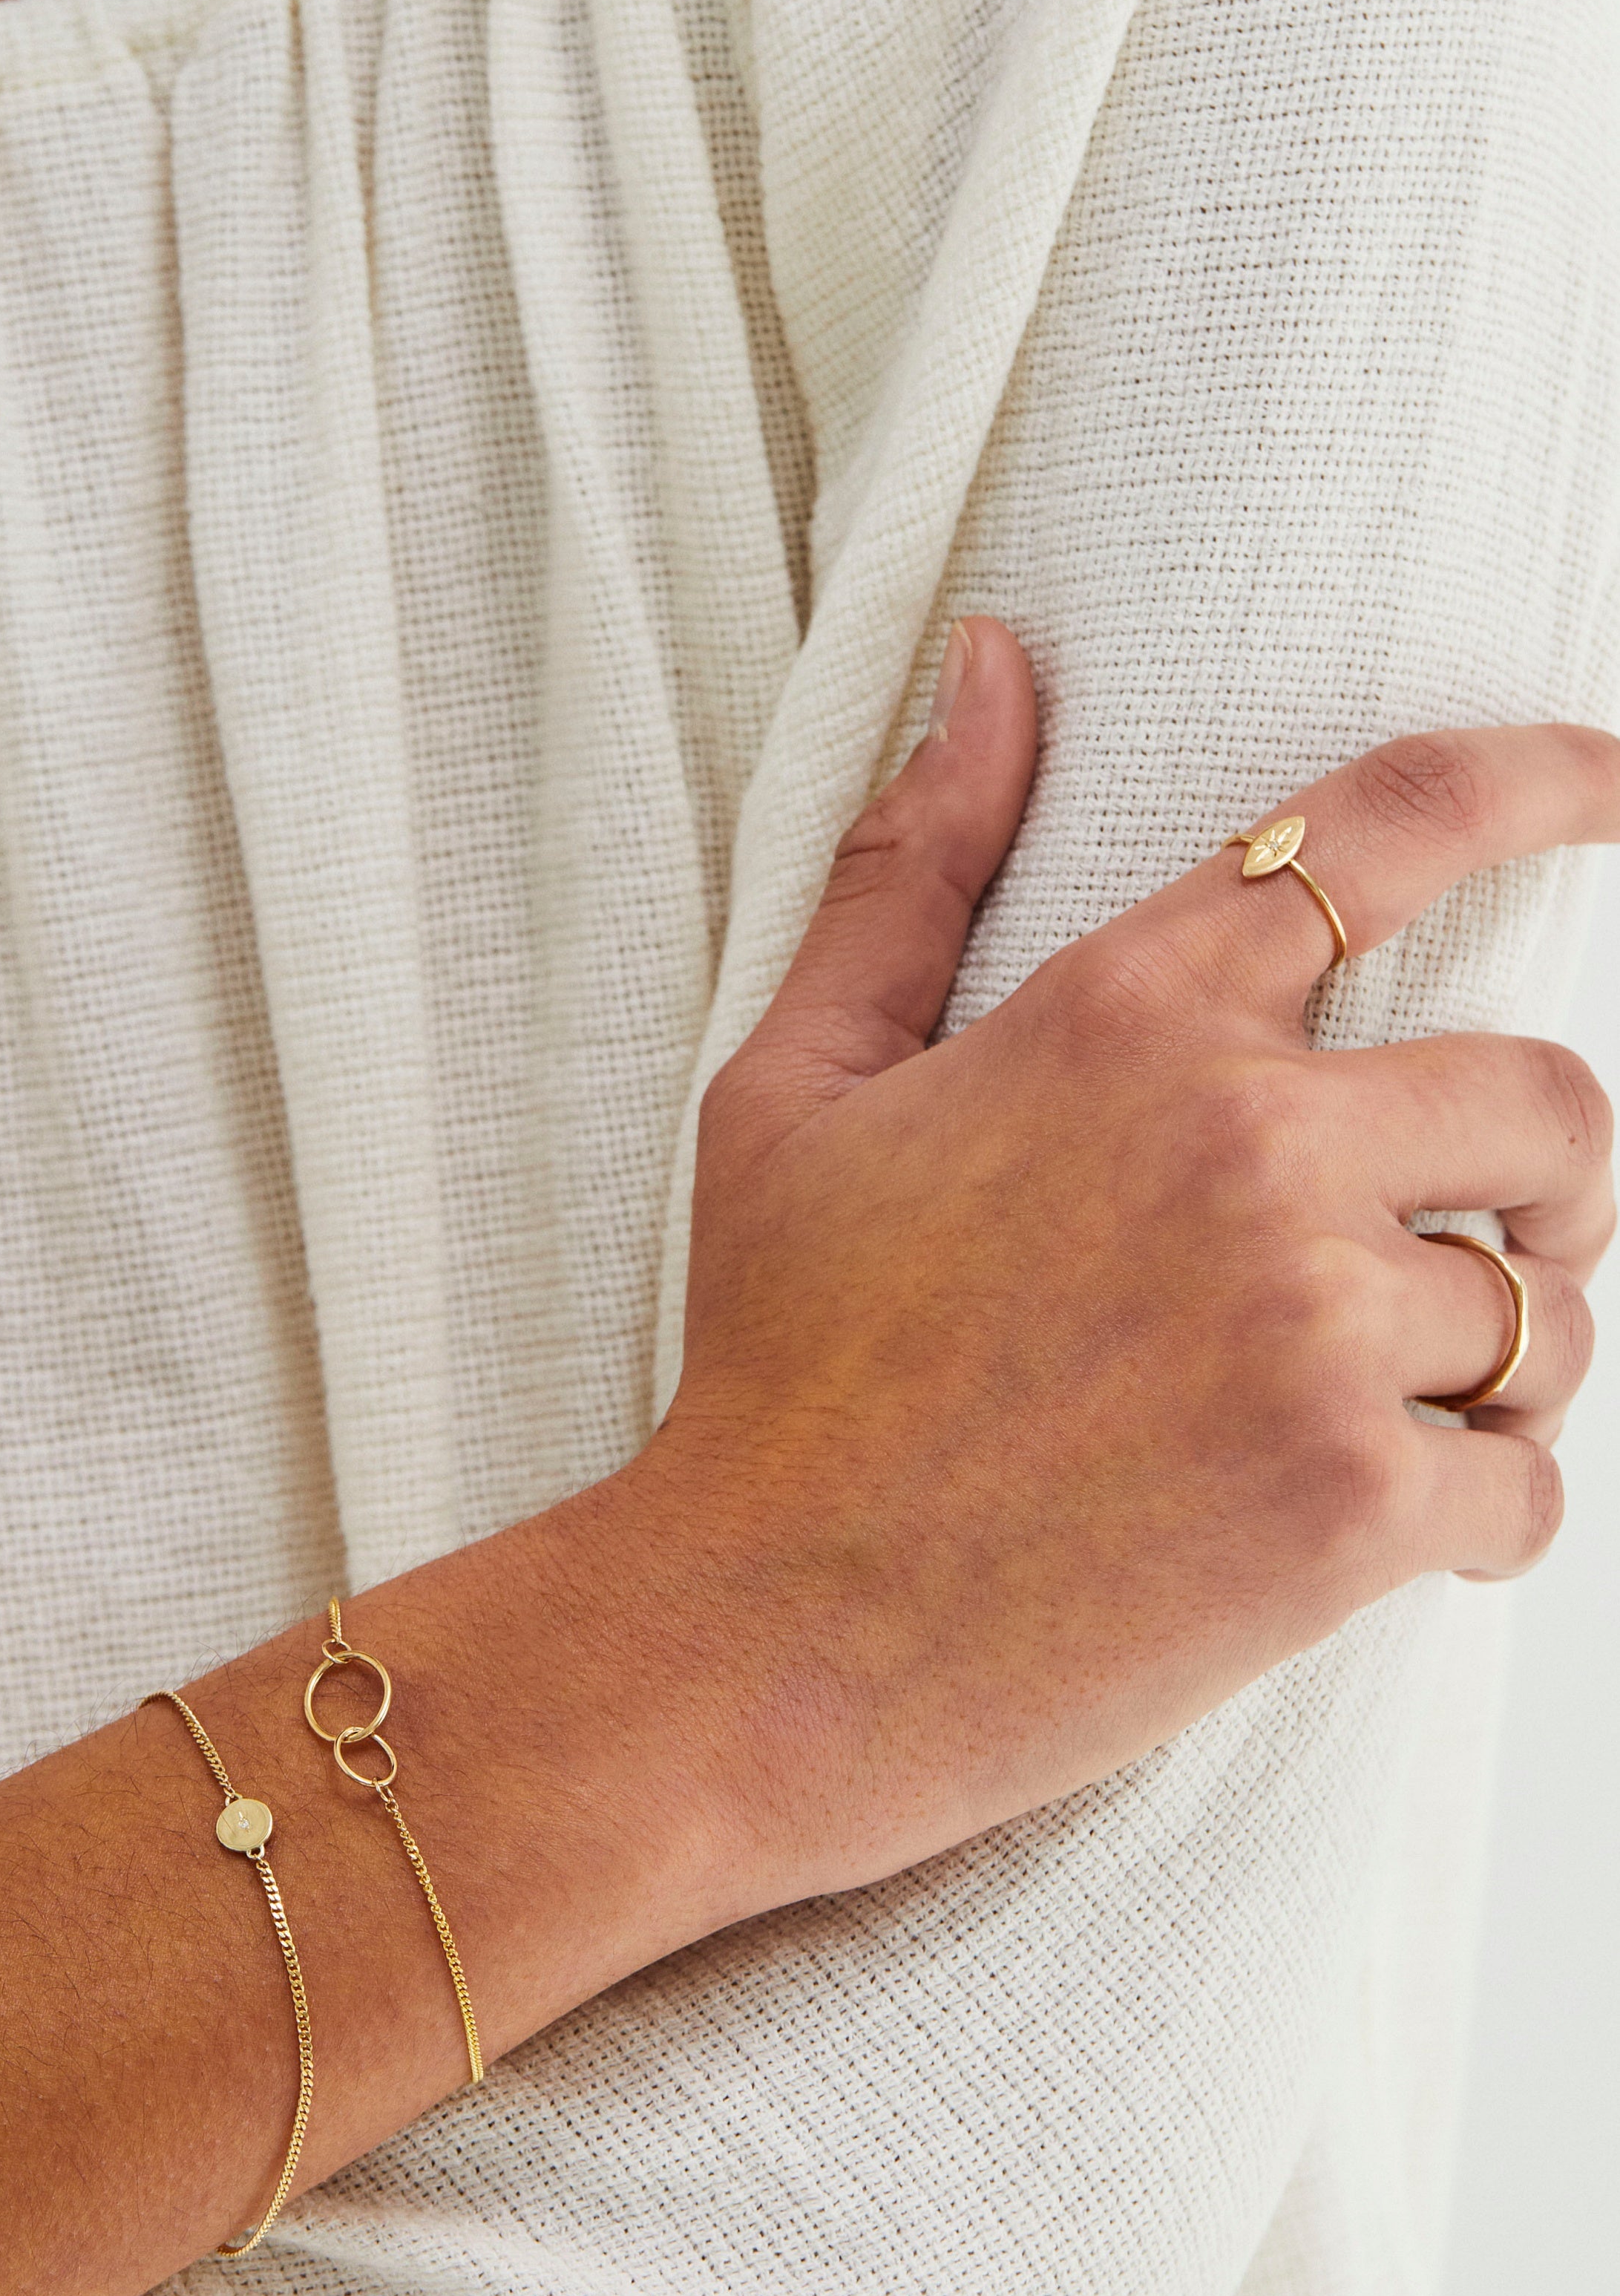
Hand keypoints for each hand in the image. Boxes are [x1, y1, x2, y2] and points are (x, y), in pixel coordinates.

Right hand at [646, 618, 1618, 1906]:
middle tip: (1482, 1235)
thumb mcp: (796, 1085)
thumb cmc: (778, 1356)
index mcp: (1125, 1016)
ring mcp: (1312, 1325)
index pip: (1391, 832)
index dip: (1540, 780)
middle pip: (1552, 1097)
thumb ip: (909, 866)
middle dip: (1543, 1173)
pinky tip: (1377, 1530)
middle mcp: (1247, 1143)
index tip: (1618, 781)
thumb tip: (988, 664)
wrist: (761, 1631)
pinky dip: (1482, 1512)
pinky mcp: (1354, 1503)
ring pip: (1552, 1310)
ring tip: (1392, 1405)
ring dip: (1504, 1357)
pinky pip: (1531, 1483)